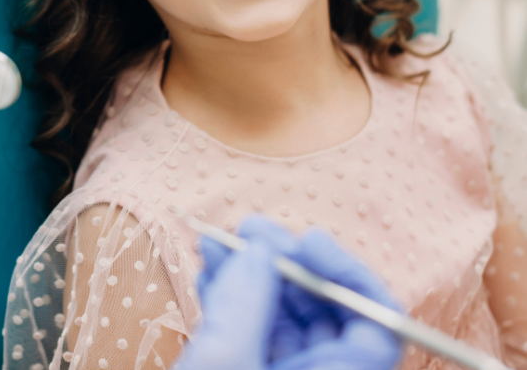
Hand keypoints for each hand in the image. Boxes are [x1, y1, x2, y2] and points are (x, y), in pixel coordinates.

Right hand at [179, 215, 402, 369]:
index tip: (307, 242)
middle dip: (287, 264)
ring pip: (284, 319)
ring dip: (251, 272)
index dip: (348, 276)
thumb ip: (245, 305)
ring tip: (216, 241)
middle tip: (249, 231)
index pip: (377, 328)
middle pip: (325, 314)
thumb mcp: (223, 363)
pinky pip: (255, 331)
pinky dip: (233, 297)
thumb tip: (259, 252)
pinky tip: (211, 268)